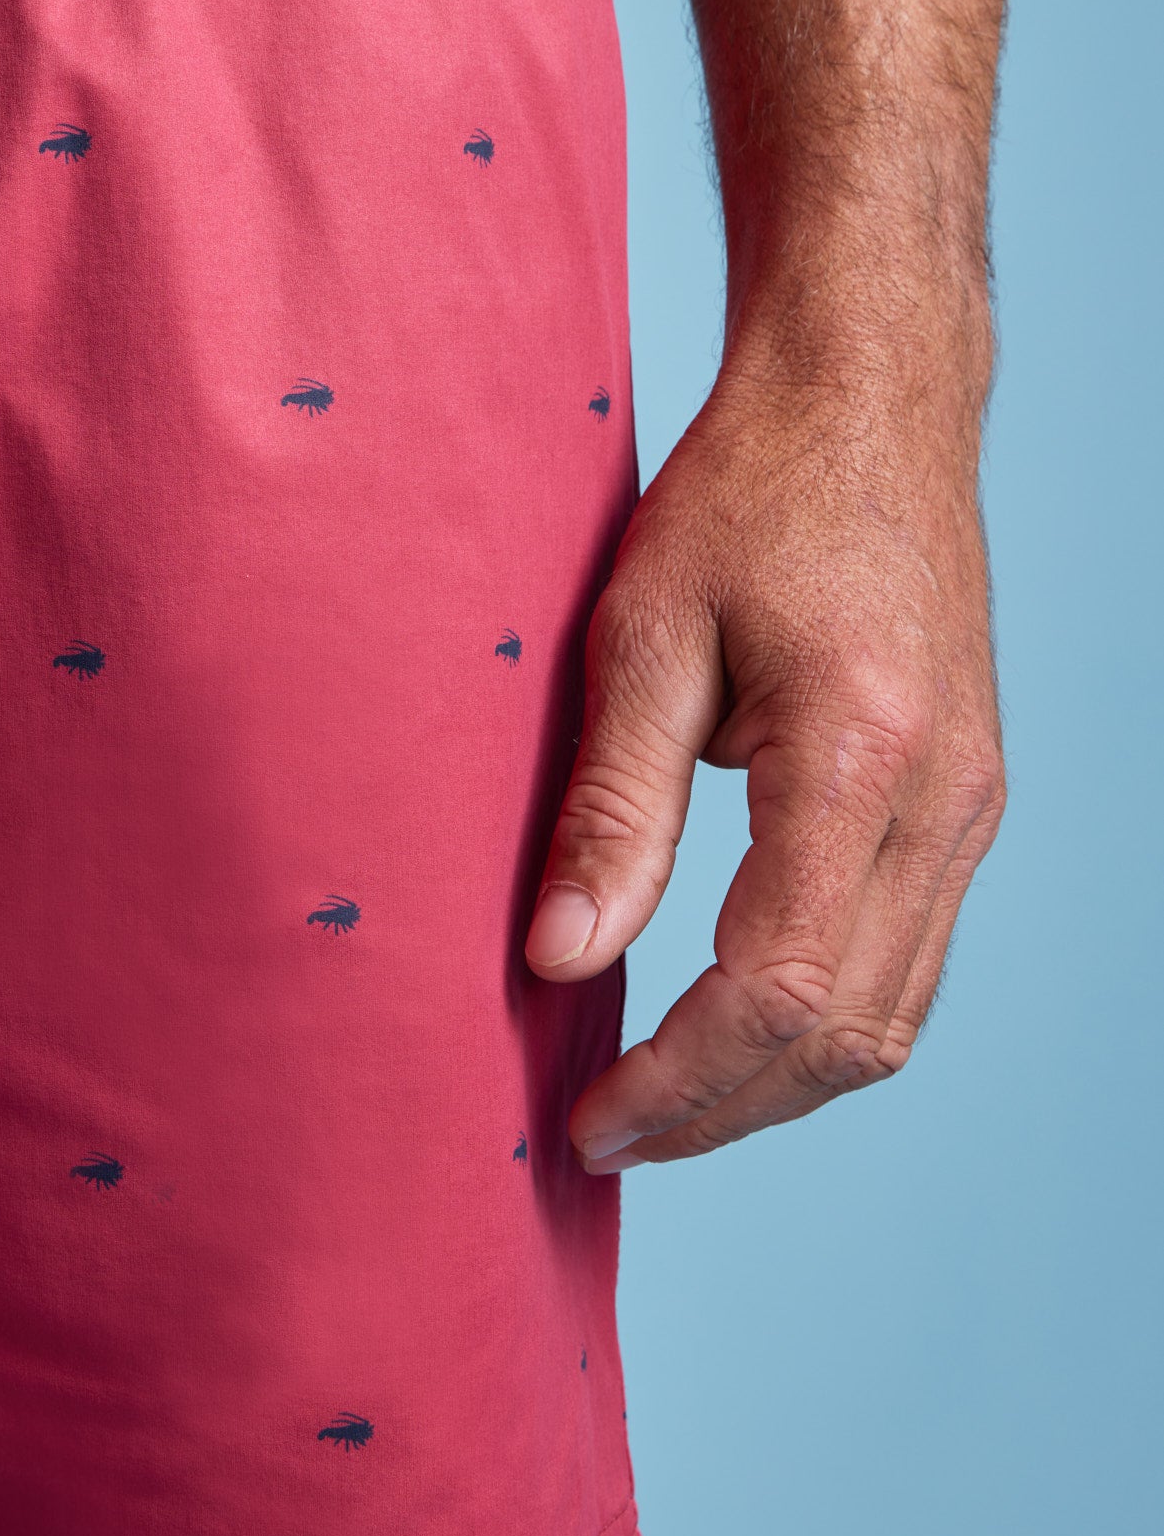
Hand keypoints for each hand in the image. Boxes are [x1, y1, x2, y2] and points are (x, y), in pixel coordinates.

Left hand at [526, 313, 1005, 1170]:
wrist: (874, 401)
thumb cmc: (750, 493)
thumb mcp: (645, 629)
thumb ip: (610, 805)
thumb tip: (559, 958)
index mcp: (863, 754)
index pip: (778, 987)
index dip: (679, 1078)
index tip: (586, 1118)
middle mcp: (948, 802)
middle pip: (846, 1034)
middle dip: (720, 1111)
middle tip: (601, 1134)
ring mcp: (976, 810)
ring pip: (890, 1018)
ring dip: (774, 1086)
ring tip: (654, 1102)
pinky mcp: (970, 806)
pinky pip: (908, 962)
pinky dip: (821, 1023)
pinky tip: (728, 1025)